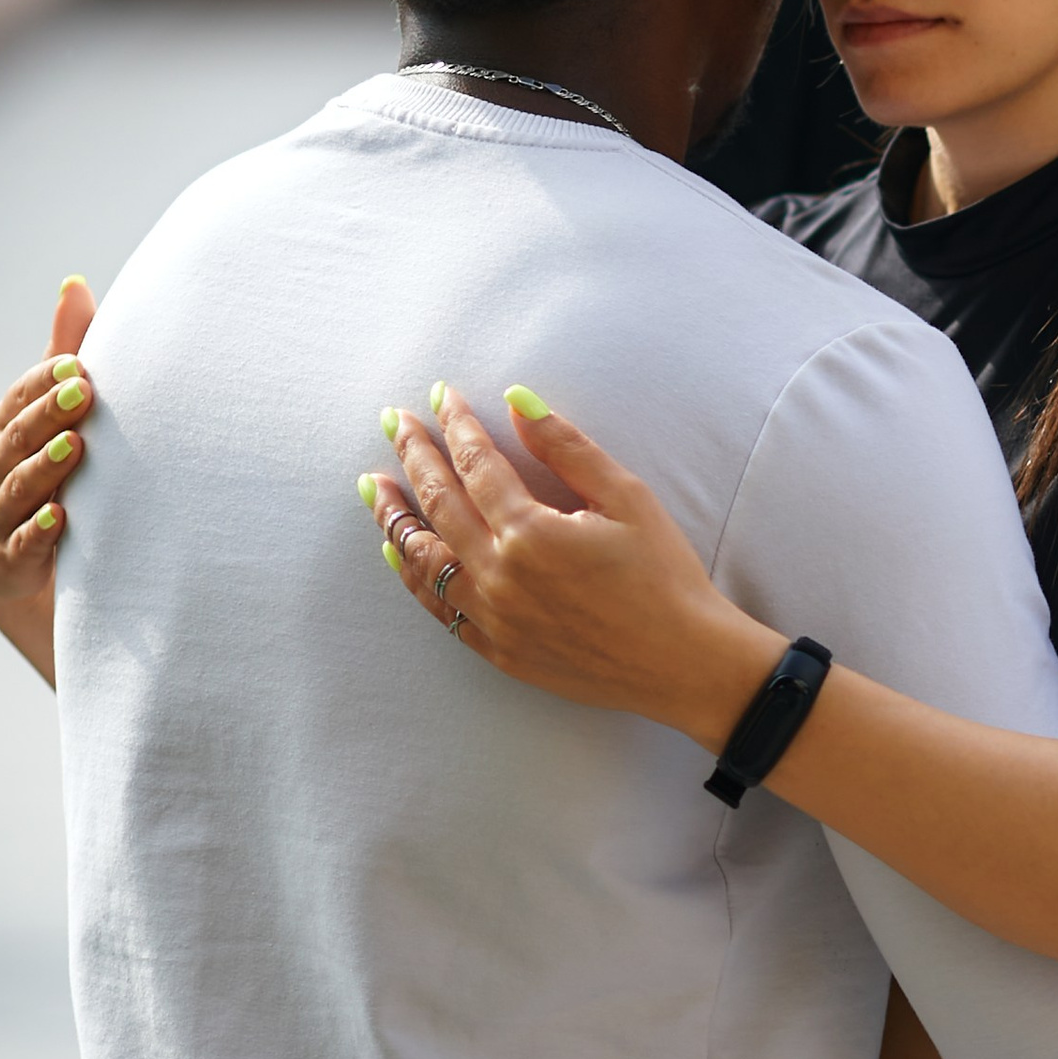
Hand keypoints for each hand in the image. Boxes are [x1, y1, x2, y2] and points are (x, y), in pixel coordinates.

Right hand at [0, 280, 97, 688]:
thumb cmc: (32, 472)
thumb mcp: (40, 417)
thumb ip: (61, 356)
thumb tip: (75, 284)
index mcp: (2, 430)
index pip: (16, 399)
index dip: (40, 383)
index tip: (76, 364)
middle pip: (16, 437)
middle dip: (46, 414)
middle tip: (82, 391)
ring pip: (17, 488)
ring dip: (44, 467)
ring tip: (74, 447)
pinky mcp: (7, 560)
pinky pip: (22, 546)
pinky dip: (38, 533)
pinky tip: (61, 519)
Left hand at [362, 386, 766, 747]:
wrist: (683, 663)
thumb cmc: (665, 576)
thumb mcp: (627, 498)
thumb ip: (566, 448)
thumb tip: (517, 400)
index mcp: (530, 531)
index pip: (475, 463)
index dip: (454, 424)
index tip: (438, 395)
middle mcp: (499, 574)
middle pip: (438, 503)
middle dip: (413, 455)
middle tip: (392, 422)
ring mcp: (493, 617)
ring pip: (424, 559)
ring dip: (395, 517)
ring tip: (374, 486)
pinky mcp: (498, 650)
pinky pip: (439, 608)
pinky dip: (412, 576)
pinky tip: (398, 554)